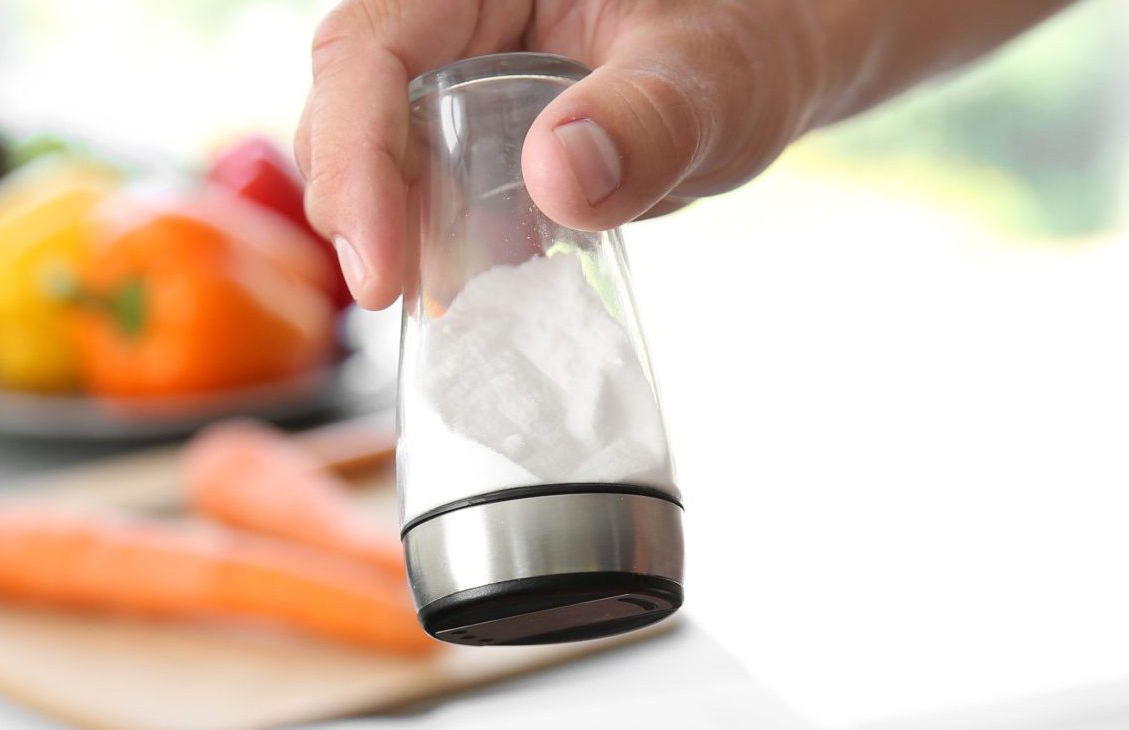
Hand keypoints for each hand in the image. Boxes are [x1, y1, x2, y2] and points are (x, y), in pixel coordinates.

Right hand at [296, 0, 1065, 309]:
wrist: (777, 54)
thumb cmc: (753, 37)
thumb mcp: (715, 77)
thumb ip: (645, 122)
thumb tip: (558, 178)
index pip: (370, 47)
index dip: (355, 157)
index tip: (380, 270)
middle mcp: (452, 11)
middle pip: (351, 99)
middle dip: (358, 202)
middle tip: (389, 294)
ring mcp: (454, 65)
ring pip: (378, 146)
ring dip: (391, 229)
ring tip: (436, 301)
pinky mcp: (470, 122)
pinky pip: (423, 180)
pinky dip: (434, 241)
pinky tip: (467, 295)